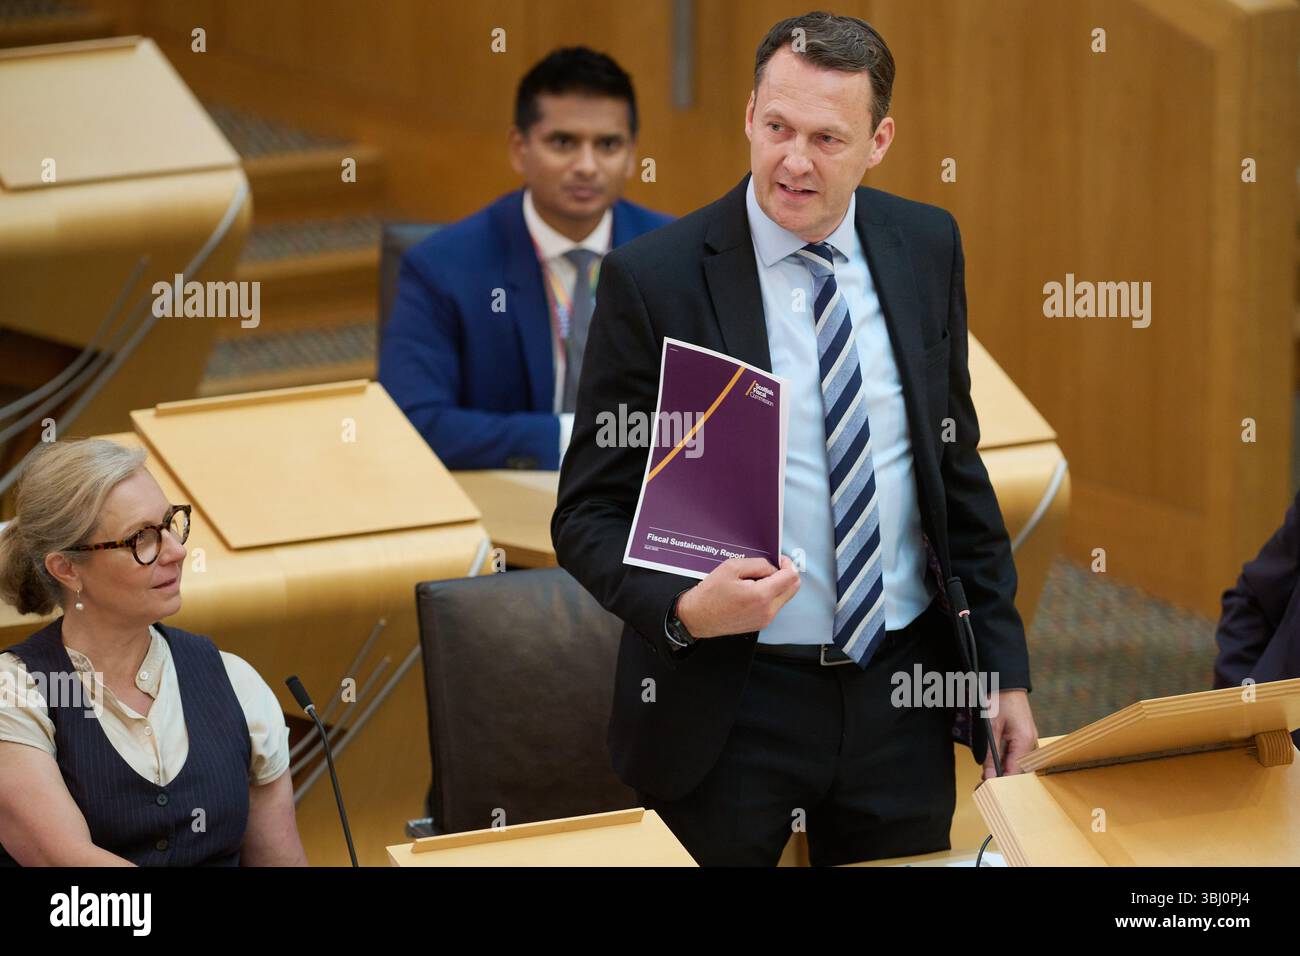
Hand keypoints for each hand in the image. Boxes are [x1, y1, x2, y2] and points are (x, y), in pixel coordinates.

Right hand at [675, 555, 799, 638]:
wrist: (697, 617)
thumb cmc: (709, 594)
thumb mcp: (732, 567)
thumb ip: (758, 564)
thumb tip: (773, 566)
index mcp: (761, 596)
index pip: (791, 577)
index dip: (787, 564)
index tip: (779, 559)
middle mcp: (767, 611)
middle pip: (793, 588)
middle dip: (786, 574)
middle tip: (771, 567)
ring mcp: (765, 619)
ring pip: (785, 596)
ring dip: (777, 584)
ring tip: (755, 580)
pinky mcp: (761, 623)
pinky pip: (775, 605)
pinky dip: (770, 594)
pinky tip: (752, 590)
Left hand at [982, 689, 1037, 779]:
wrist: (1006, 681)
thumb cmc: (998, 699)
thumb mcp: (990, 727)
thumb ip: (990, 754)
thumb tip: (989, 776)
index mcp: (1024, 740)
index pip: (1015, 771)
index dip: (1002, 782)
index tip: (987, 789)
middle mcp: (1031, 742)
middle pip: (1018, 770)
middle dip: (1001, 778)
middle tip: (983, 785)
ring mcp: (1029, 739)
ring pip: (1017, 763)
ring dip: (1002, 770)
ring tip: (985, 778)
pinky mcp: (1024, 736)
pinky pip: (1016, 754)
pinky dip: (1005, 761)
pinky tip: (993, 766)